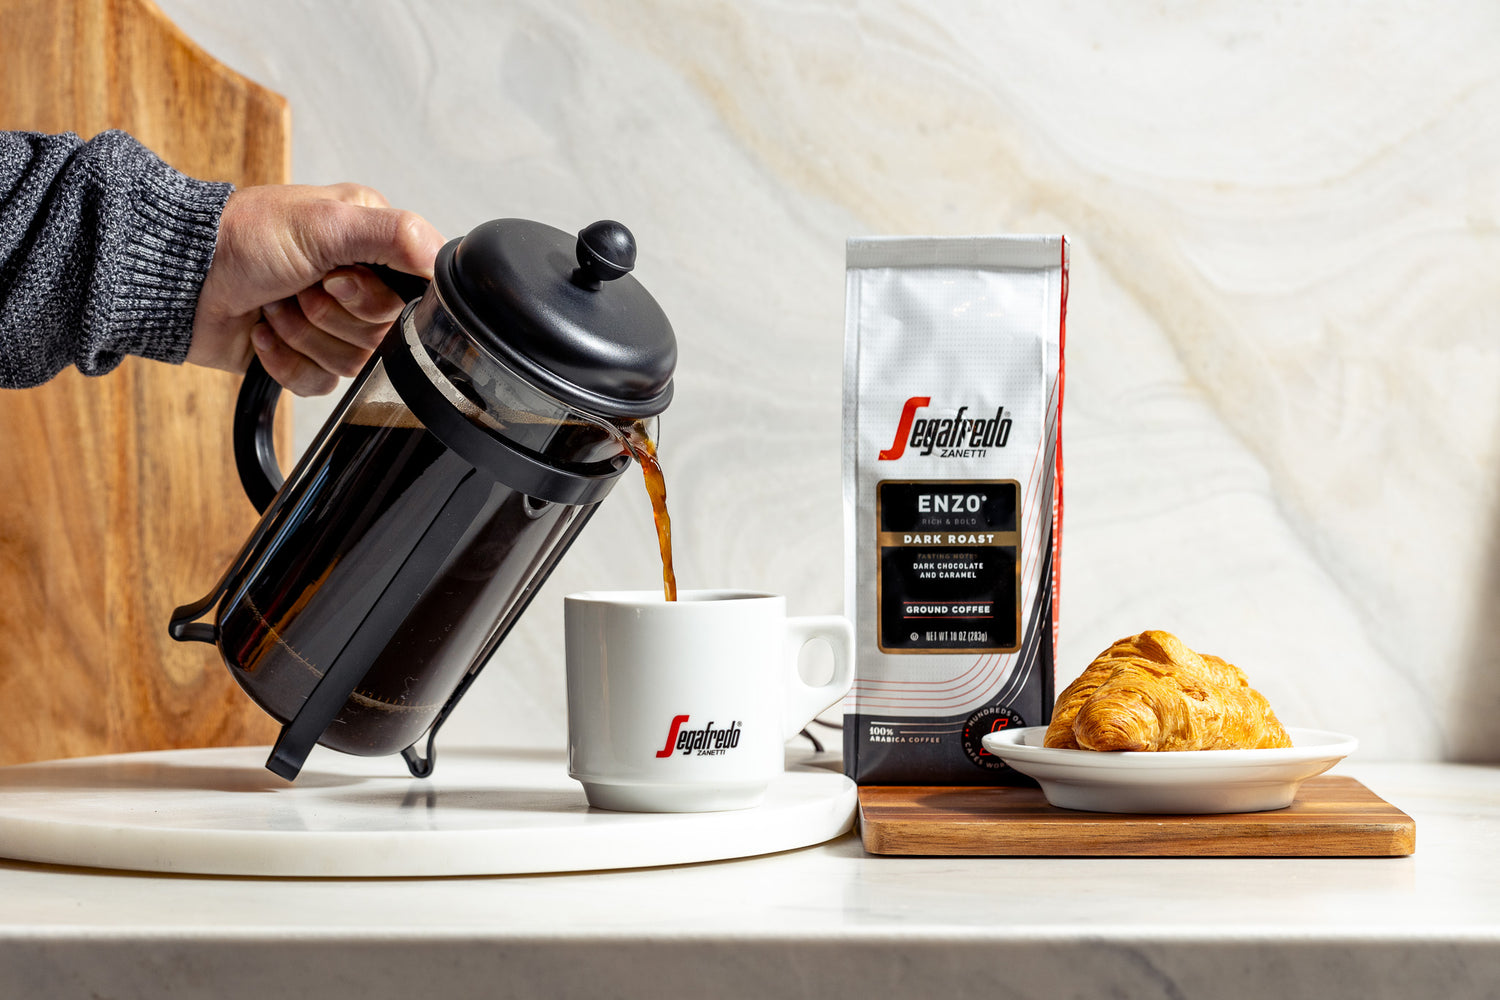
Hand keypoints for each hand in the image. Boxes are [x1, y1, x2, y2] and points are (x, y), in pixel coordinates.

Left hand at [188, 183, 444, 395]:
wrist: (179, 281)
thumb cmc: (240, 238)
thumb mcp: (325, 222)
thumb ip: (393, 233)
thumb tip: (440, 257)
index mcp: (371, 244)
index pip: (414, 295)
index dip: (374, 299)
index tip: (336, 279)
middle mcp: (357, 284)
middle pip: (383, 335)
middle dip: (330, 315)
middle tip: (298, 287)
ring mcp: (331, 323)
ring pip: (353, 364)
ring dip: (303, 335)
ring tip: (275, 305)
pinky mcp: (305, 356)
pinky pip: (321, 384)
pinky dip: (285, 360)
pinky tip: (264, 332)